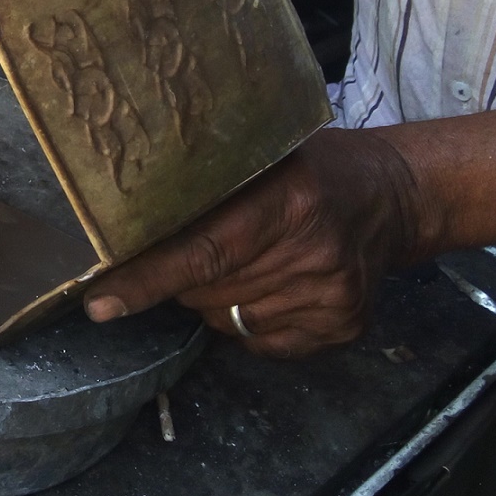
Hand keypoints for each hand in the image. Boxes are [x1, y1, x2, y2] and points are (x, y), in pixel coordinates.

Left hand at [83, 127, 424, 357]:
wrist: (393, 197)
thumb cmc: (310, 167)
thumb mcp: (264, 153)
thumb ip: (206, 180)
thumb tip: (122, 212)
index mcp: (288, 202)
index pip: (202, 253)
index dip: (147, 279)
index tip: (101, 304)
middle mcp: (314, 254)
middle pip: (206, 292)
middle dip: (183, 277)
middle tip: (201, 242)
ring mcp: (332, 297)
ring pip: (227, 321)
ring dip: (215, 298)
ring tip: (246, 258)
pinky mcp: (344, 327)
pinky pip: (259, 342)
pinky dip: (248, 320)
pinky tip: (271, 284)